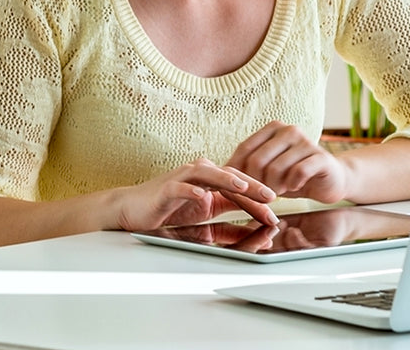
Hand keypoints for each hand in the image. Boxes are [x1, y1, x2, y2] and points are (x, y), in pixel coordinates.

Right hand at [115, 157, 277, 231]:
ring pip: (208, 174)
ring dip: (226, 179)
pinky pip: (181, 186)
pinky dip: (192, 190)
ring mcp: (182, 179)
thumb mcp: (204, 220)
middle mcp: (198, 175)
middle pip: (229, 176)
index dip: (257, 197)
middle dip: (251, 186)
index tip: (275, 211)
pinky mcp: (166, 188)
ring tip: (243, 186)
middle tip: (271, 196)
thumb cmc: (168, 211)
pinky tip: (203, 196)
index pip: (239, 186)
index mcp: (210, 182)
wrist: (134, 209)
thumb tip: (255, 235)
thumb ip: (228, 225)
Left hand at [226, 121, 350, 203]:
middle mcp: (288, 130)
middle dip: (256, 182)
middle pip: (258, 159)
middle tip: (261, 194)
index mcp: (273, 129)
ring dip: (274, 187)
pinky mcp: (320, 157)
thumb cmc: (294, 174)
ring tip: (278, 192)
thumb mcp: (269, 168)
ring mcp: (305, 142)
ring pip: (276, 168)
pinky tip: (293, 188)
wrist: (331, 179)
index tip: (237, 187)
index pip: (245, 148)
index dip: (238, 170)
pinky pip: (298, 172)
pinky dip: (292, 185)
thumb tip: (218, 172)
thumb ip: (249, 166)